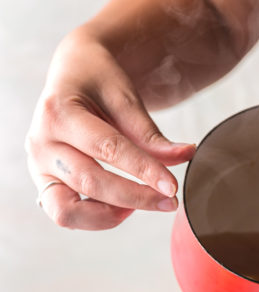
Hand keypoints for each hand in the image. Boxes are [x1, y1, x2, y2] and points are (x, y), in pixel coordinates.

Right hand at [25, 29, 195, 230]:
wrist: (73, 73)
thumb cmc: (98, 82)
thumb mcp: (125, 96)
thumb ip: (151, 133)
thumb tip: (187, 155)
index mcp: (58, 112)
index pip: (107, 149)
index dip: (143, 170)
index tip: (172, 186)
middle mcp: (41, 142)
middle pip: (90, 183)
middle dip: (135, 197)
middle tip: (170, 201)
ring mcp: (38, 167)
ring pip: (68, 210)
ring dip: (109, 216)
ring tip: (140, 203)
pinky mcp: (44, 183)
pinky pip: (65, 214)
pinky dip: (95, 218)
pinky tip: (122, 206)